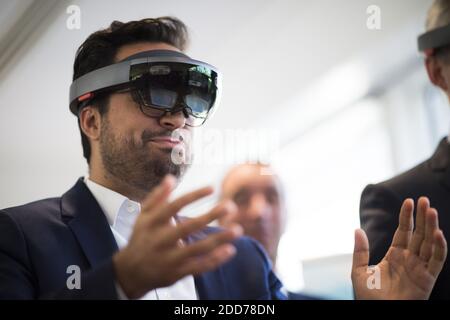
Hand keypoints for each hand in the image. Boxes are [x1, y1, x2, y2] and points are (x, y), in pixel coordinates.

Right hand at [113, 175, 242, 298]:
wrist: (131, 272)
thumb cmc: (141, 237)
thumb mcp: (144, 215)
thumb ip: (157, 196)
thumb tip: (171, 178)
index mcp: (153, 223)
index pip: (174, 206)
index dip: (194, 196)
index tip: (212, 188)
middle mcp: (160, 240)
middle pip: (189, 227)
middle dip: (211, 215)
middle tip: (230, 206)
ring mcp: (169, 258)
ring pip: (197, 249)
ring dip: (219, 239)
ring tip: (237, 230)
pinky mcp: (176, 273)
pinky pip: (199, 267)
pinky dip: (215, 260)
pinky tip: (229, 250)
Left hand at [352, 197, 446, 298]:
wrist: (378, 312)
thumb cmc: (369, 298)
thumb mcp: (359, 271)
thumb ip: (360, 251)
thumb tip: (357, 229)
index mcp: (394, 255)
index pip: (403, 231)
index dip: (407, 217)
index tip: (409, 201)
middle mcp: (409, 259)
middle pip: (418, 234)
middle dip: (422, 217)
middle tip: (425, 200)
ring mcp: (419, 268)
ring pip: (429, 244)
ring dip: (432, 227)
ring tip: (432, 210)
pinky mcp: (427, 279)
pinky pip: (437, 261)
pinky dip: (439, 248)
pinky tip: (438, 233)